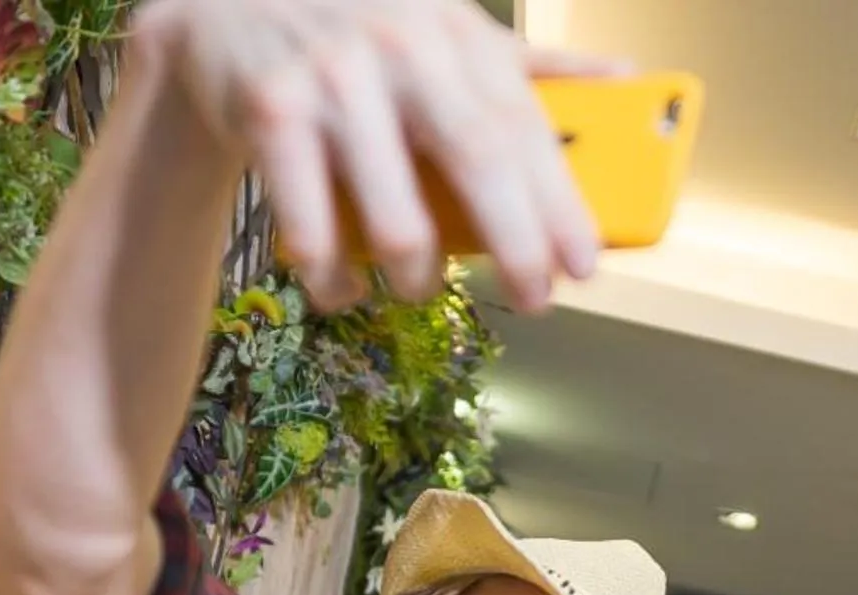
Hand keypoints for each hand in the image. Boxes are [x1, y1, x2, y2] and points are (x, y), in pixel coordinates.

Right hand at [132, 0, 626, 310]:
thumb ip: (531, 65)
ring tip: (417, 288)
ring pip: (395, 217)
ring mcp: (334, 81)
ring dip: (414, 275)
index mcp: (458, 34)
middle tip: (534, 301)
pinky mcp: (271, 113)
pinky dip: (332, 276)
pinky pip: (313, 228)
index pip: (525, 128)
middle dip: (516, 247)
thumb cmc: (363, 31)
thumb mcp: (448, 29)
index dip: (561, 205)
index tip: (584, 267)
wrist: (227, 1)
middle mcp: (401, 47)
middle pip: (477, 163)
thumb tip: (630, 76)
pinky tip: (340, 286)